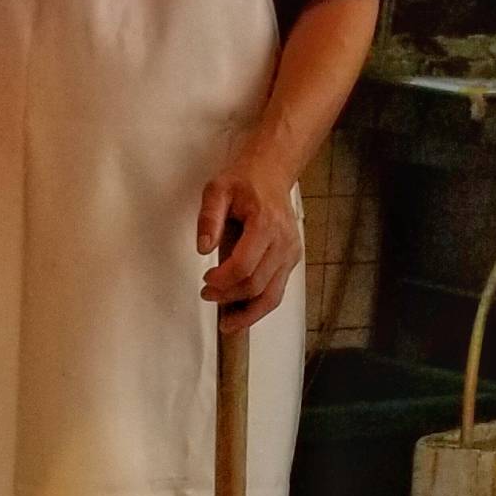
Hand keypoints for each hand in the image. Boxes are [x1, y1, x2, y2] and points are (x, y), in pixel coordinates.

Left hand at [198, 146, 299, 331]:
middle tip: (208, 294)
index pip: (243, 266)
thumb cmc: (244, 182)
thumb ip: (208, 217)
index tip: (206, 281)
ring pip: (270, 297)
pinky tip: (241, 314)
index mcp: (266, 223)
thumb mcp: (217, 190)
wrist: (270, 173)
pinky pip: (276, 293)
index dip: (222, 281)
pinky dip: (258, 308)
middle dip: (229, 297)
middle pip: (255, 285)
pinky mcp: (291, 261)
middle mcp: (283, 241)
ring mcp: (290, 253)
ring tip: (226, 321)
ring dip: (245, 313)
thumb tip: (204, 248)